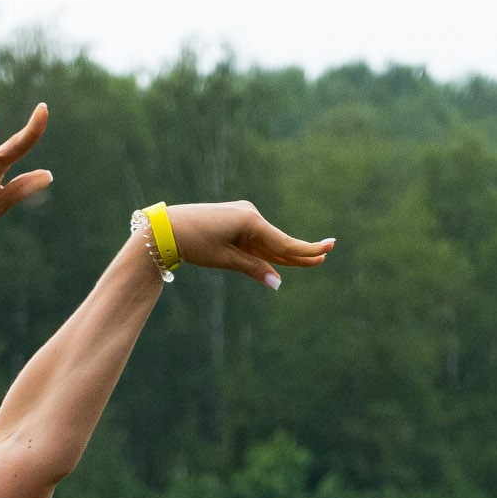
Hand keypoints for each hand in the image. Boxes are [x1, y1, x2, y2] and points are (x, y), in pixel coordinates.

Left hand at [163, 201, 334, 287]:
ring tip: (311, 261)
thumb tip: (277, 283)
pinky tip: (280, 261)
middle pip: (280, 241)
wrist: (168, 227)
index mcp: (251, 221)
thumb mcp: (226, 259)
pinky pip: (257, 239)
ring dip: (284, 254)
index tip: (329, 249)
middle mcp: (251, 214)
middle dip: (301, 252)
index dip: (307, 250)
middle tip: (326, 256)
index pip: (284, 242)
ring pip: (269, 241)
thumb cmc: (195, 242)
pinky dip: (267, 251)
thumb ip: (254, 269)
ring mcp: (244, 215)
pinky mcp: (236, 219)